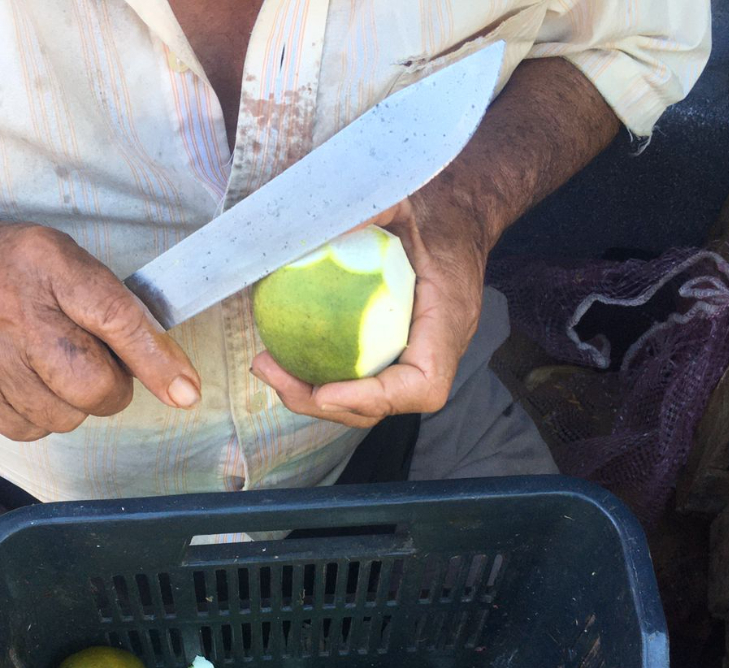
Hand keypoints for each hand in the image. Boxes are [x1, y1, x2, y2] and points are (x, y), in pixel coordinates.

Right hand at [0, 220, 200, 440]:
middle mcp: (12, 312)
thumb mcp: (70, 263)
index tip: (186, 392)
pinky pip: (30, 430)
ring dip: (74, 404)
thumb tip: (174, 376)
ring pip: (65, 417)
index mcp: (50, 267)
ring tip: (55, 369)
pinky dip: (42, 415)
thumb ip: (121, 310)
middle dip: (111, 388)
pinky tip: (29, 383)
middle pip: (92, 386)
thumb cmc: (14, 268)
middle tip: (97, 367)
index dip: (156, 360)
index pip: (114, 319)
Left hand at [250, 183, 491, 427]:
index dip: (374, 397)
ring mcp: (412, 357)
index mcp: (447, 324)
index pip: (421, 384)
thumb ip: (373, 208)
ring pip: (364, 399)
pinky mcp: (391, 351)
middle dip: (322, 402)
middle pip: (380, 405)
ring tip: (266, 364)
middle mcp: (432, 351)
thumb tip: (315, 221)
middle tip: (270, 370)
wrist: (462, 215)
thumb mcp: (408, 201)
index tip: (324, 389)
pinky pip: (357, 375)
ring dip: (311, 394)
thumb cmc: (440, 211)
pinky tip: (279, 350)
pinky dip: (320, 372)